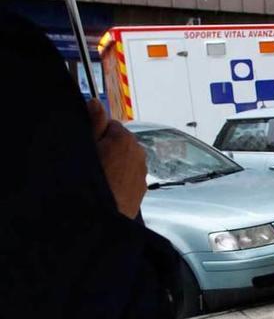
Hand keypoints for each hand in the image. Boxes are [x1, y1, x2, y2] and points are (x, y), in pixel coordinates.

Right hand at [88, 99, 146, 219]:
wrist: (103, 215)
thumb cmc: (92, 180)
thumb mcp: (86, 146)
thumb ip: (94, 122)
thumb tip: (96, 102)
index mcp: (125, 139)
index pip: (110, 125)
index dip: (97, 134)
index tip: (89, 145)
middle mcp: (139, 153)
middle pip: (119, 142)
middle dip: (108, 149)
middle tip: (92, 162)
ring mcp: (142, 172)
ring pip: (125, 160)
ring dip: (114, 164)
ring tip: (99, 177)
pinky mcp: (142, 188)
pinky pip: (129, 176)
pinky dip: (120, 179)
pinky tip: (108, 188)